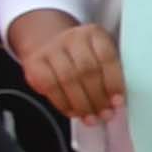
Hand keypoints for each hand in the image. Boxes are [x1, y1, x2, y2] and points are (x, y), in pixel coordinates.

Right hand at [6, 9, 119, 124]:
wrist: (48, 42)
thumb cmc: (82, 56)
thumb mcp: (100, 56)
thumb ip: (110, 74)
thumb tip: (117, 103)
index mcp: (94, 34)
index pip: (107, 58)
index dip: (114, 82)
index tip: (118, 102)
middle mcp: (72, 38)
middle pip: (87, 70)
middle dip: (98, 98)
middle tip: (105, 114)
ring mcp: (51, 49)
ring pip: (68, 79)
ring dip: (82, 104)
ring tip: (91, 118)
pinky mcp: (33, 62)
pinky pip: (49, 86)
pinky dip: (63, 103)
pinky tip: (73, 112)